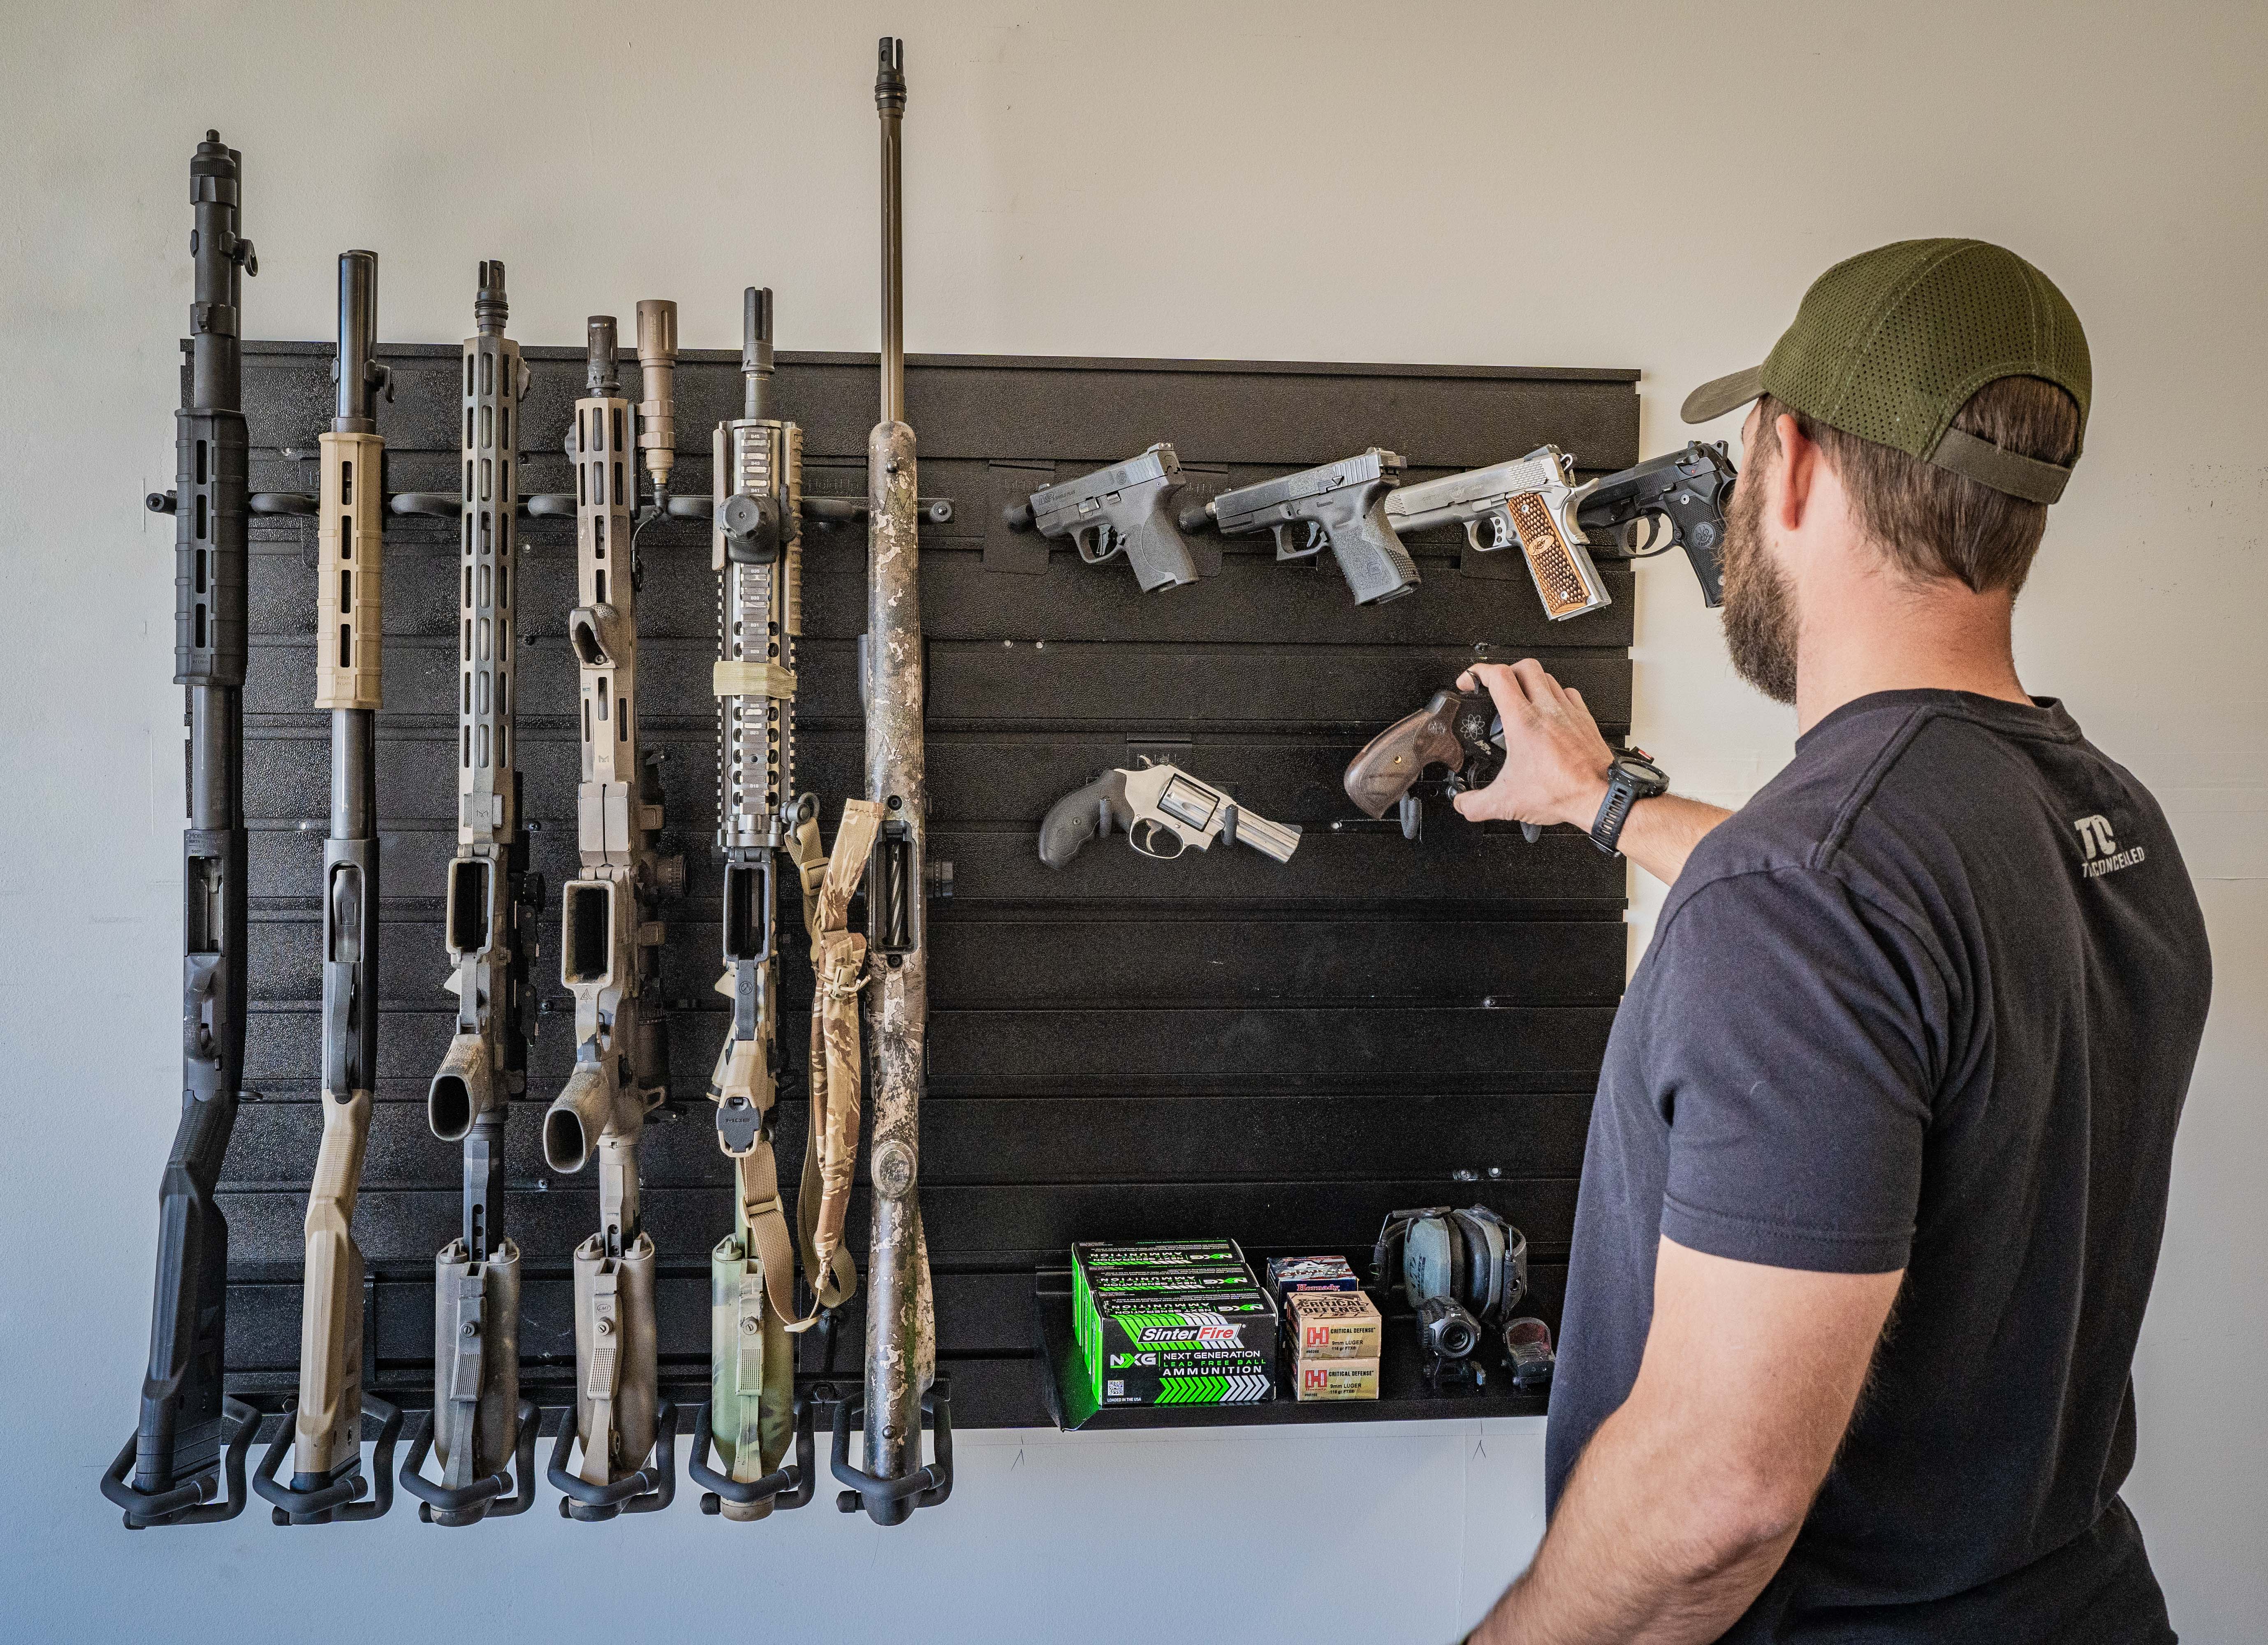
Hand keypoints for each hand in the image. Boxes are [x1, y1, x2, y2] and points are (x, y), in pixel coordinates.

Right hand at [1452, 661, 1613, 831]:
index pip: (1498, 676)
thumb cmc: (1563, 791)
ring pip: (1547, 676)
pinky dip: (1555, 694)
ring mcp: (1568, 711)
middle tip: (1496, 686)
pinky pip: (1569, 693)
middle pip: (1524, 666)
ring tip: (1521, 697)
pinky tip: (1550, 709)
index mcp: (1523, 721)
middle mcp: (1546, 709)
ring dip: (1530, 681)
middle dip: (1505, 671)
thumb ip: (1476, 804)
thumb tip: (1463, 804)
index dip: (1477, 672)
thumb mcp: (1507, 803)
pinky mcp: (1584, 718)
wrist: (1599, 796)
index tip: (1470, 681)